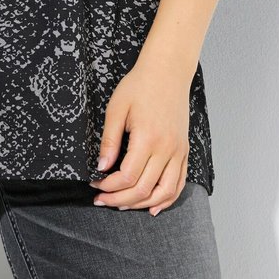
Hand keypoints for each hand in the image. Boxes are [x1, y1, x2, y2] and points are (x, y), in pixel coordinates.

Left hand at [89, 45, 191, 213]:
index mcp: (148, 138)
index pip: (128, 176)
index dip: (109, 186)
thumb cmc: (139, 86)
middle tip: (102, 199)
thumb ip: (109, 140)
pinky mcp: (184, 151)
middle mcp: (166, 149)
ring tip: (122, 205)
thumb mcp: (116, 108)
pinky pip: (179, 184)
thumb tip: (102, 167)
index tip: (95, 184)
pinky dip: (166, 199)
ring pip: (164, 192)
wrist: (167, 72)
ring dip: (142, 204)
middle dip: (120, 200)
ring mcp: (178, 151)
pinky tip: (152, 206)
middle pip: (144, 189)